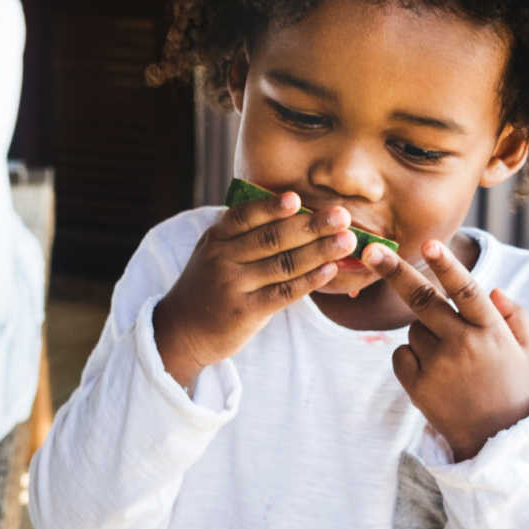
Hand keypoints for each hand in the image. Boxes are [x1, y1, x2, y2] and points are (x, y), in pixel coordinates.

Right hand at [154, 193, 355, 389]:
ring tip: (346, 241)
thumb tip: (293, 209)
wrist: (182, 330)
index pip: (245, 216)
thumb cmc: (210, 284)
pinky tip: (331, 270)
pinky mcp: (246, 311)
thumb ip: (243, 233)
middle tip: (342, 216)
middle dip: (311, 225)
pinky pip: (284, 292)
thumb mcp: (215, 252)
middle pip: (272, 238)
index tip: (297, 198)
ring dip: (319, 251)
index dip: (271, 207)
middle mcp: (223, 259)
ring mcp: (234, 285)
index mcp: (217, 238)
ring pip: (283, 264)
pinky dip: (310, 280)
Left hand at [361, 239, 528, 460]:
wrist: (497, 444)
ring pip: (414, 329)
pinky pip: (401, 355)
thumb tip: (493, 290)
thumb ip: (516, 316)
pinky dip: (411, 356)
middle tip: (371, 252)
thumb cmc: (515, 389)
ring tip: (451, 360)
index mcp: (492, 332)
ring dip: (425, 332)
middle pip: (422, 300)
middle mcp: (464, 347)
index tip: (430, 244)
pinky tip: (434, 373)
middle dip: (394, 272)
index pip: (467, 291)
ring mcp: (439, 368)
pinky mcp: (418, 388)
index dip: (447, 266)